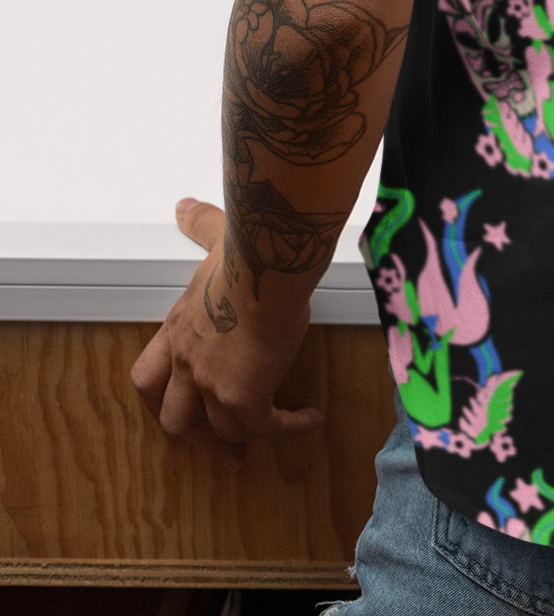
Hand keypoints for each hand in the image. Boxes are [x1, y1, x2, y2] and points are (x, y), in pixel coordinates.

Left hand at [129, 197, 322, 471]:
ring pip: (217, 432)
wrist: (266, 268)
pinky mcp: (246, 399)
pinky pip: (264, 429)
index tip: (180, 405)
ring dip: (238, 440)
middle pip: (174, 418)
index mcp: (178, 331)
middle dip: (195, 435)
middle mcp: (187, 365)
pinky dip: (287, 430)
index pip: (148, 378)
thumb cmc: (244, 251)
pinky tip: (309, 419)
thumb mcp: (215, 238)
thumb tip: (184, 206)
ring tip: (264, 440)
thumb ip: (199, 225)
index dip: (161, 396)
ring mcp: (213, 387)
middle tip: (219, 444)